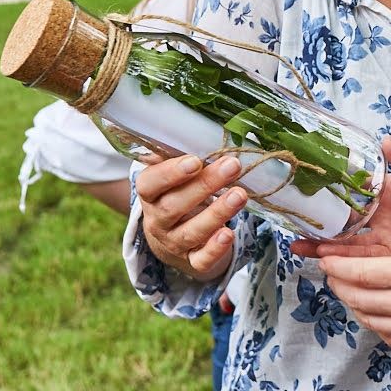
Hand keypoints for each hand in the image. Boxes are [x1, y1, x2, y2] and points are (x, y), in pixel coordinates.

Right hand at [134, 152, 245, 282]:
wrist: (176, 239)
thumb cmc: (179, 194)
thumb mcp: (174, 176)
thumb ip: (178, 155)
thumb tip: (193, 128)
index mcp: (150, 194)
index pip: (149, 184)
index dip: (170, 173)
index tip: (195, 160)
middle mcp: (158, 220)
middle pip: (174, 206)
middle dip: (204, 186)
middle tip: (232, 166)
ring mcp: (174, 243)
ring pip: (191, 232)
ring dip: (217, 213)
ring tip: (240, 195)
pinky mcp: (193, 261)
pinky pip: (201, 259)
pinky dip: (215, 249)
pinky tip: (229, 234)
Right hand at [293, 137, 390, 264]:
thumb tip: (385, 142)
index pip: (354, 200)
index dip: (332, 204)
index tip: (309, 206)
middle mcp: (388, 222)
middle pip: (349, 231)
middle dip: (323, 236)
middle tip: (297, 242)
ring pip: (356, 252)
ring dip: (333, 256)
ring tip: (309, 257)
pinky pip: (375, 270)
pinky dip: (355, 272)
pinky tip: (337, 274)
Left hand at [317, 218, 390, 366]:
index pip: (361, 272)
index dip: (337, 266)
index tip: (325, 257)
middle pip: (355, 296)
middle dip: (337, 283)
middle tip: (330, 272)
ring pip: (366, 318)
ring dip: (351, 303)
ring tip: (347, 289)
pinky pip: (385, 335)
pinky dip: (371, 321)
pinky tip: (374, 310)